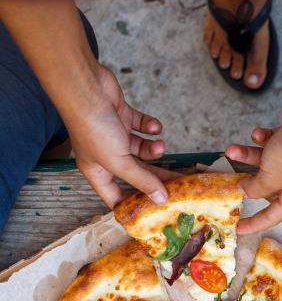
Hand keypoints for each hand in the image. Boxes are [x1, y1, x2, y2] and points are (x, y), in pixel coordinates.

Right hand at [65, 65, 178, 207]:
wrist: (86, 88)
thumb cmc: (93, 128)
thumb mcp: (120, 162)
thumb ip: (142, 181)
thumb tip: (161, 200)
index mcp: (97, 171)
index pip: (114, 196)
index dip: (132, 205)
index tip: (152, 212)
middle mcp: (105, 154)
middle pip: (136, 173)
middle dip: (156, 178)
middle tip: (178, 184)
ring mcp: (113, 134)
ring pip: (141, 149)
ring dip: (153, 148)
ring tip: (160, 145)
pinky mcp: (122, 116)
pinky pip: (142, 126)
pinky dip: (150, 127)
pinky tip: (154, 127)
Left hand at [226, 99, 281, 232]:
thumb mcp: (270, 178)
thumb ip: (255, 188)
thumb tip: (245, 191)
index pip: (273, 216)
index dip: (255, 224)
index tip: (238, 229)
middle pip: (266, 186)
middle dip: (246, 180)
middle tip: (229, 180)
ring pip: (263, 162)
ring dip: (246, 155)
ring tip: (231, 149)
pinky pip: (269, 144)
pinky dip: (261, 140)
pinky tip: (258, 133)